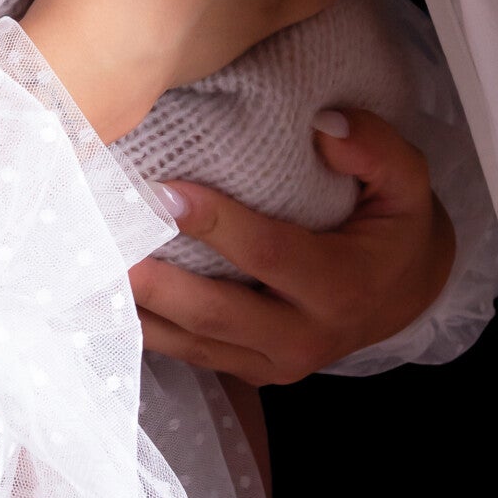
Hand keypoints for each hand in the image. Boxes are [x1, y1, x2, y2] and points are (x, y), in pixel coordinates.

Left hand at [130, 108, 455, 380]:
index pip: (270, 254)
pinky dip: (146, 327)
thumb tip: (323, 126)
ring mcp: (272, 363)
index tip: (164, 190)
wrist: (405, 295)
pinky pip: (189, 354)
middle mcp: (304, 336)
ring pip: (192, 342)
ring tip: (89, 268)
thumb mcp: (408, 183)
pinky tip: (105, 295)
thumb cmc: (396, 228)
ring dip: (138, 308)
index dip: (216, 224)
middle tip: (106, 240)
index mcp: (341, 286)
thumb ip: (376, 150)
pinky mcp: (248, 371)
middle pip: (215, 313)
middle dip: (156, 280)